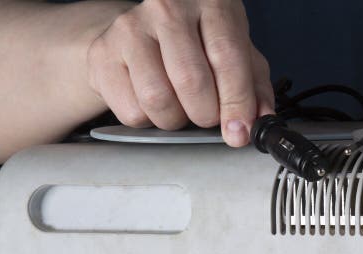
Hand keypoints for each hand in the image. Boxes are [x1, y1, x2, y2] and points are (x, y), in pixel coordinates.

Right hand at [86, 0, 272, 145]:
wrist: (145, 30)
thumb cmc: (199, 43)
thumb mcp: (238, 55)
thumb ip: (255, 88)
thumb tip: (260, 123)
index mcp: (209, 2)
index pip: (226, 57)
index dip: (236, 102)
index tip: (239, 132)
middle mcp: (166, 8)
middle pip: (190, 81)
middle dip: (206, 114)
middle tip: (208, 116)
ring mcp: (130, 28)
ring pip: (157, 99)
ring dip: (176, 120)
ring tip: (181, 108)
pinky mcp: (103, 53)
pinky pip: (131, 110)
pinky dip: (149, 121)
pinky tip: (154, 103)